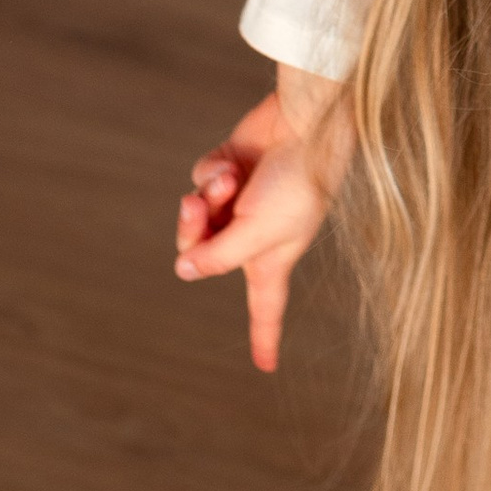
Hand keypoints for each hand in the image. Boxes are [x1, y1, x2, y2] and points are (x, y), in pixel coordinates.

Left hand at [174, 66, 351, 374]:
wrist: (306, 124)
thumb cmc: (296, 184)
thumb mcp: (257, 232)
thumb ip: (218, 256)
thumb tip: (184, 269)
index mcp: (272, 260)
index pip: (267, 310)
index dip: (266, 339)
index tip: (266, 366)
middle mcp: (254, 235)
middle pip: (204, 253)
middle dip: (194, 230)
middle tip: (196, 208)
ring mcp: (242, 202)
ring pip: (197, 214)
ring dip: (205, 197)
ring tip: (226, 179)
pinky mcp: (232, 170)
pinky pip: (203, 181)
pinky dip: (212, 172)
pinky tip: (232, 162)